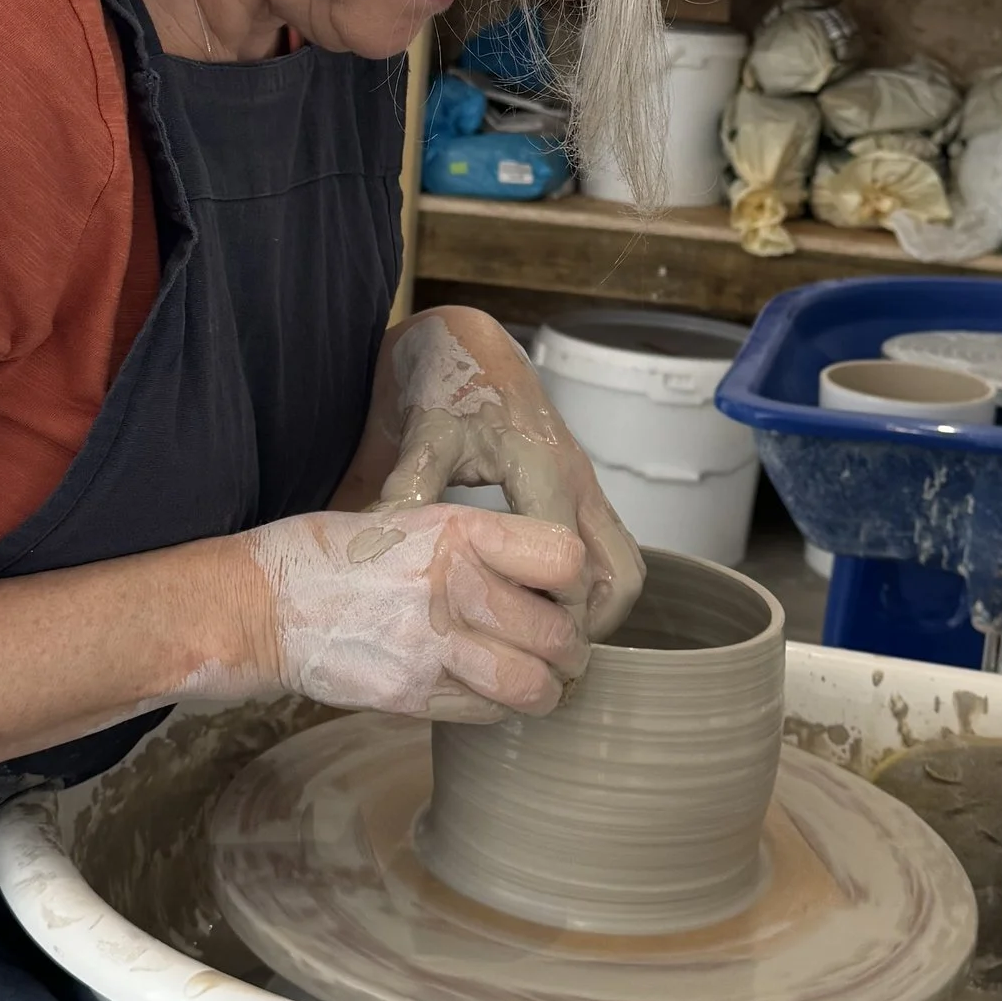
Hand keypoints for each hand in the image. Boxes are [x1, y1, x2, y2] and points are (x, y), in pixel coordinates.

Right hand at [237, 504, 591, 722]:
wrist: (256, 607)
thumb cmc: (328, 556)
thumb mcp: (406, 519)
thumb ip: (473, 543)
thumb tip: (539, 574)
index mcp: (455, 531)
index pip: (563, 559)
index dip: (577, 583)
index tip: (567, 593)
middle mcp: (450, 585)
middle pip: (559, 632)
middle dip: (570, 650)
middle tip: (562, 651)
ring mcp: (429, 645)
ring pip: (533, 685)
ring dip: (545, 689)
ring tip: (537, 681)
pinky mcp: (409, 694)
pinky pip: (488, 712)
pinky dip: (500, 708)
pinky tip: (487, 692)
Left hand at [367, 312, 645, 637]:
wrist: (465, 344)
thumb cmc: (440, 385)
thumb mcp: (417, 435)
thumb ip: (406, 487)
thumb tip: (377, 543)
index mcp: (539, 467)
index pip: (566, 559)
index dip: (549, 611)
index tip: (514, 648)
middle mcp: (576, 479)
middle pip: (618, 573)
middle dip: (588, 624)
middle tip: (538, 656)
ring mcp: (585, 484)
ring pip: (624, 565)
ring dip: (596, 608)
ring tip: (542, 637)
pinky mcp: (581, 488)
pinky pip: (609, 549)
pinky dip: (590, 585)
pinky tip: (541, 603)